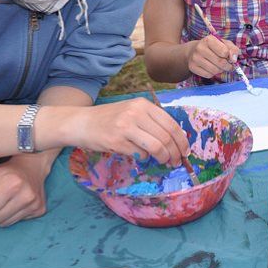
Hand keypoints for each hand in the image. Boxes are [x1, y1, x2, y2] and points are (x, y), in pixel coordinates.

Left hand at [0, 153, 51, 226]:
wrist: (33, 166)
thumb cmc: (7, 171)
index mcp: (12, 184)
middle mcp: (26, 195)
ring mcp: (35, 204)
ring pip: (4, 224)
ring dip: (1, 215)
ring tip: (6, 201)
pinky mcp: (39, 210)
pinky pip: (16, 222)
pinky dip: (13, 215)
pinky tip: (17, 203)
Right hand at [73, 98, 189, 165]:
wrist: (81, 123)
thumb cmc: (110, 119)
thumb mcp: (132, 112)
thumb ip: (151, 122)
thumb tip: (176, 141)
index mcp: (143, 105)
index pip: (171, 124)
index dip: (182, 140)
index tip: (185, 151)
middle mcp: (136, 113)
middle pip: (166, 137)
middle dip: (175, 153)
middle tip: (176, 162)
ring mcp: (126, 127)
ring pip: (156, 147)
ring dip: (164, 158)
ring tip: (164, 162)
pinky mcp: (116, 141)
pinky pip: (140, 154)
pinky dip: (144, 158)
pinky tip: (140, 156)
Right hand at [186, 35, 240, 78]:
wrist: (193, 50)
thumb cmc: (213, 47)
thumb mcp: (225, 44)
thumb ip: (233, 49)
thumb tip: (234, 59)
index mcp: (209, 39)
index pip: (224, 52)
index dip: (230, 57)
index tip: (229, 57)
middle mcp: (200, 47)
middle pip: (220, 62)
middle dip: (227, 66)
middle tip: (228, 65)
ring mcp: (195, 58)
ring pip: (215, 70)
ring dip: (220, 70)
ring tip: (219, 66)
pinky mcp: (192, 67)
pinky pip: (208, 75)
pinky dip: (213, 74)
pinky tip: (211, 68)